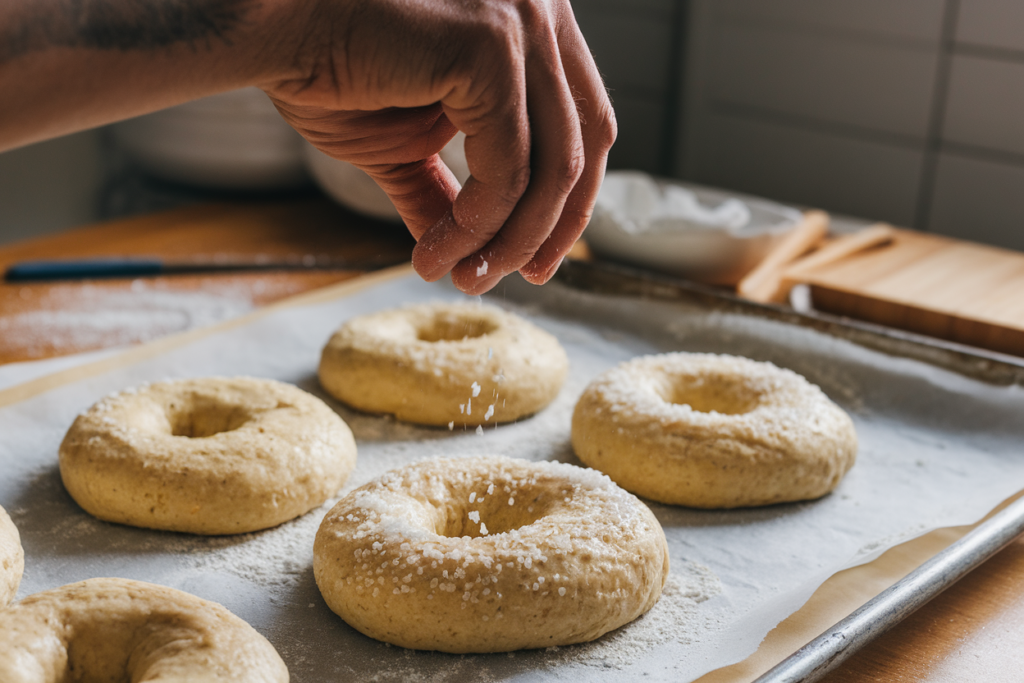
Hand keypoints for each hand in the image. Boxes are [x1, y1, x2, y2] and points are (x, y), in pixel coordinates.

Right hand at [265, 0, 614, 293]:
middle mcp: (542, 10)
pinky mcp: (492, 44)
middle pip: (586, 146)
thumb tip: (469, 251)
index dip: (571, 203)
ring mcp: (522, 21)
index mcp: (534, 26)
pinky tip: (437, 252)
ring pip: (552, 168)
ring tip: (463, 277)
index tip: (535, 261)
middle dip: (551, 228)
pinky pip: (509, 166)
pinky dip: (479, 224)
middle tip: (510, 280)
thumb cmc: (326, 70)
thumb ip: (452, 191)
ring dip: (508, 240)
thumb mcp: (407, 145)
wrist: (265, 31)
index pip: (584, 126)